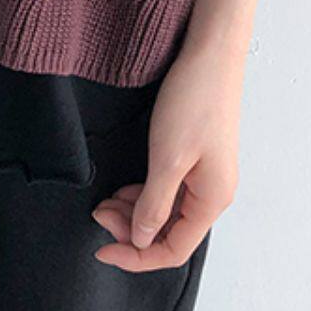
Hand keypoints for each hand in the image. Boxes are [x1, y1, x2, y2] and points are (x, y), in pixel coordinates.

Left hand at [91, 40, 243, 271]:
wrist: (210, 53)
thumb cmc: (193, 102)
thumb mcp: (167, 158)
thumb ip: (153, 204)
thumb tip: (143, 241)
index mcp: (212, 200)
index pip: (173, 249)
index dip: (137, 256)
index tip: (101, 249)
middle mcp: (213, 193)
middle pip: (169, 232)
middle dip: (132, 231)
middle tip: (97, 214)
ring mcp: (206, 174)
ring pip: (167, 210)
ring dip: (135, 211)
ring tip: (104, 201)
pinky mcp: (196, 155)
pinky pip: (169, 189)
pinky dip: (144, 192)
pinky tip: (124, 186)